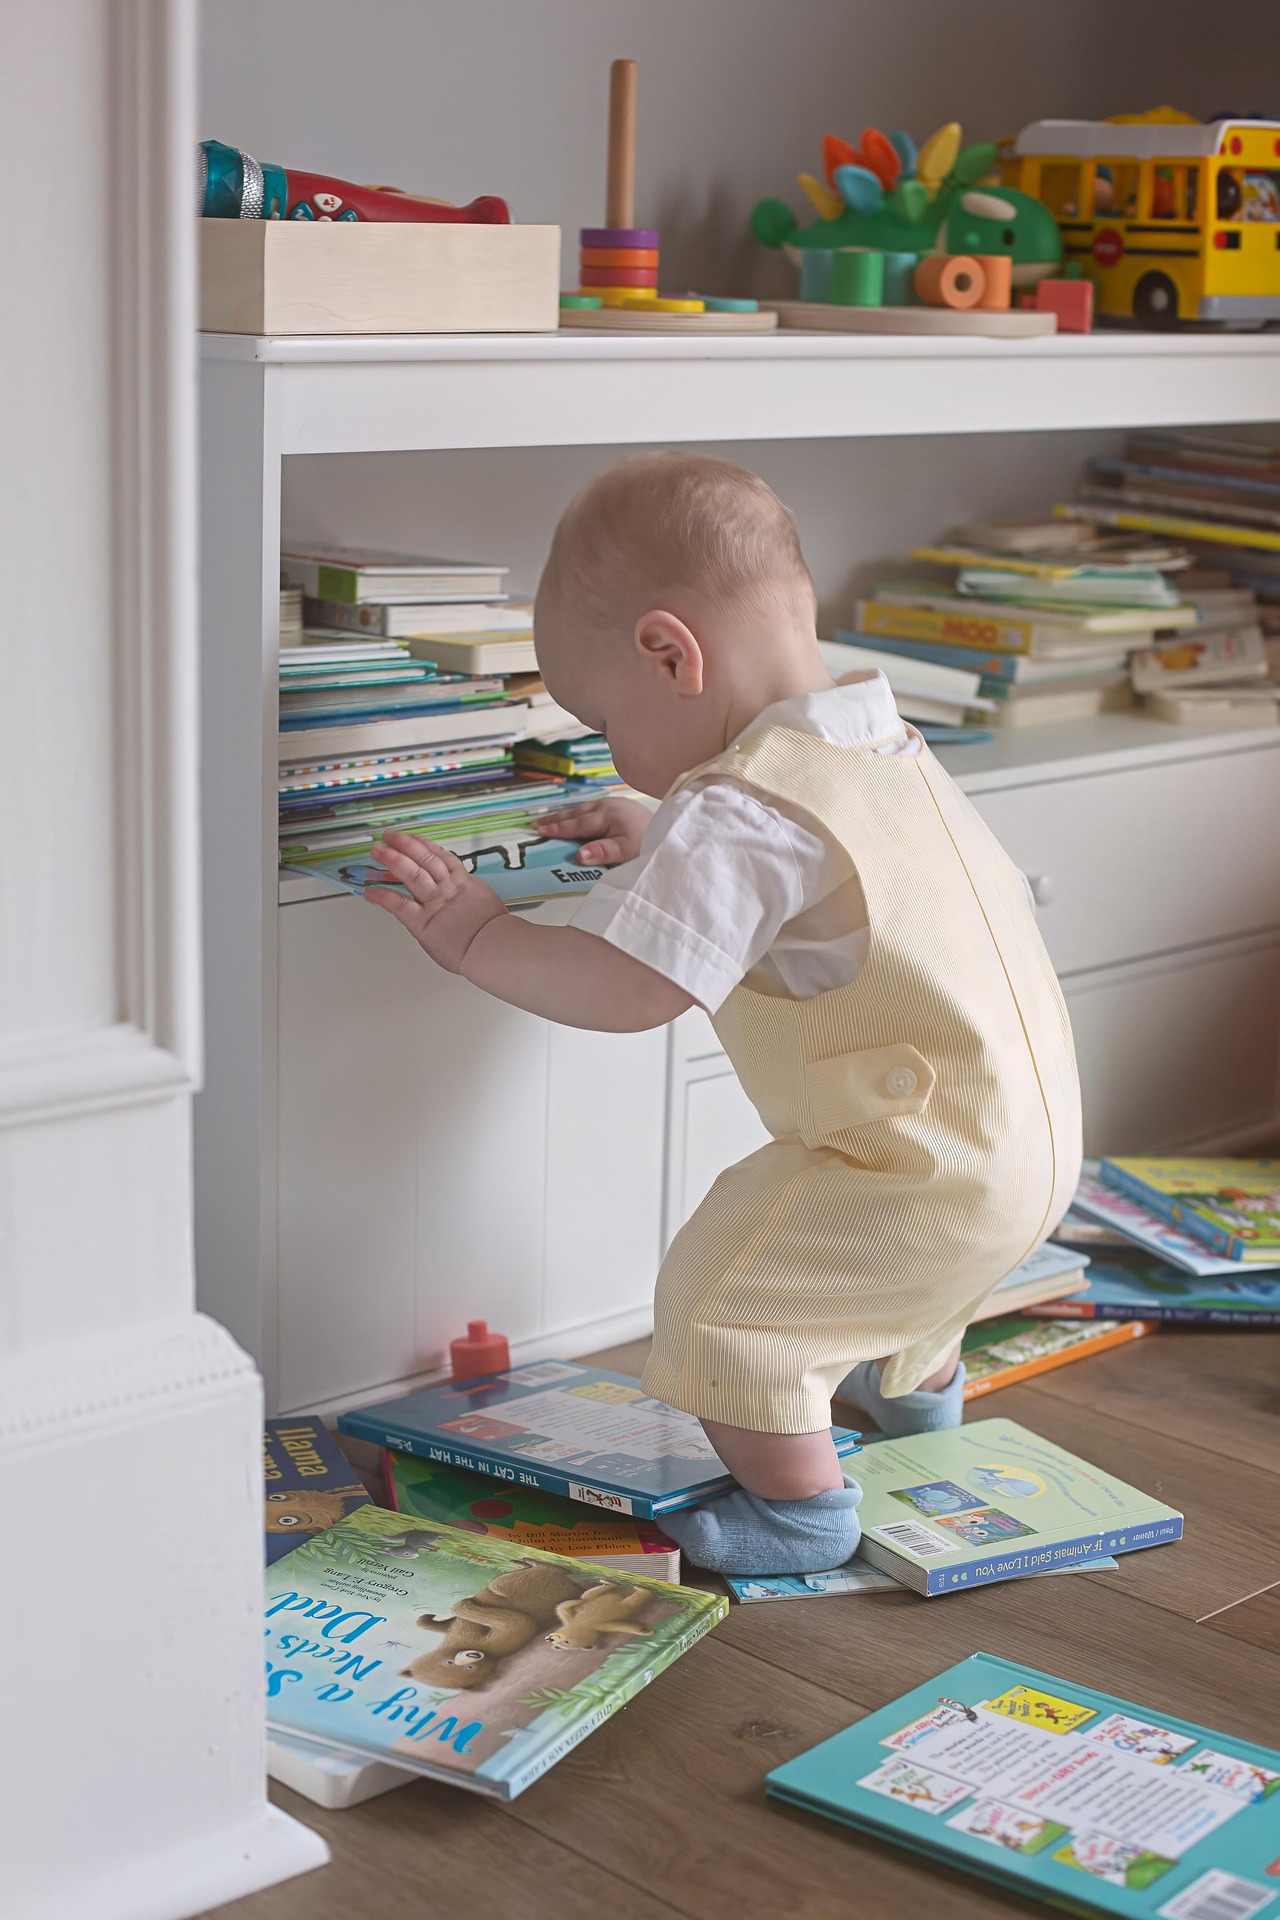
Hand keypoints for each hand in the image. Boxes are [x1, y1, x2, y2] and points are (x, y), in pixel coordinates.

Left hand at [364, 832, 506, 972]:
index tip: (413, 838)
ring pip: (412, 874)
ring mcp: (434, 904)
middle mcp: (446, 889)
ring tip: (378, 850)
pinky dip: (383, 897)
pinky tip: (370, 892)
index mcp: (462, 883)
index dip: (424, 844)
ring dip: (393, 860)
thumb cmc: (494, 935)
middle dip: (405, 845)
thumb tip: (470, 899)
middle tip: (390, 837)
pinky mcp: (423, 922)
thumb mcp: (485, 904)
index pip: (440, 856)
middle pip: (424, 858)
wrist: (494, 948)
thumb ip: (471, 898)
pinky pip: (399, 905)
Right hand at [534, 794, 650, 864]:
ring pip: (584, 809)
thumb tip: (579, 854)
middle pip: (577, 813)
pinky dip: (579, 814)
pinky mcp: (620, 805)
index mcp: (607, 815)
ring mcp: (615, 803)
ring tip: (549, 820)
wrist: (672, 831)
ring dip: (566, 815)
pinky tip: (576, 817)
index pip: (577, 824)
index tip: (539, 831)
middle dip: (556, 819)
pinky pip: (593, 809)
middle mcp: (608, 805)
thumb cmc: (649, 843)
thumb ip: (603, 851)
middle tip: (535, 824)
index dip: (557, 829)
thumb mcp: (626, 851)